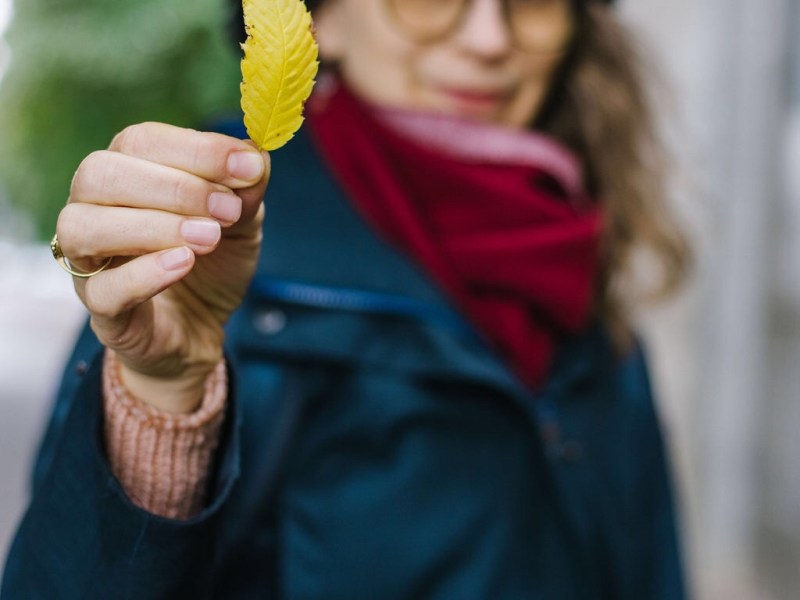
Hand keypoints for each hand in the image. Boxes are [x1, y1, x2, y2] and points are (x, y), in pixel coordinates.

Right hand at [57, 122, 269, 412]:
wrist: (203, 328)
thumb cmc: (211, 264)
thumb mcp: (242, 223)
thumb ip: (246, 189)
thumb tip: (257, 155)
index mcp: (128, 173)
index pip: (140, 141)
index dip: (196, 150)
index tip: (247, 166)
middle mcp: (94, 208)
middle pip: (101, 174)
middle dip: (175, 187)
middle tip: (227, 211)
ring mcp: (89, 260)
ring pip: (86, 226)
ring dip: (154, 226)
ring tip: (208, 238)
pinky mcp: (101, 309)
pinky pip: (103, 288)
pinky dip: (145, 272)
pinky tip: (184, 263)